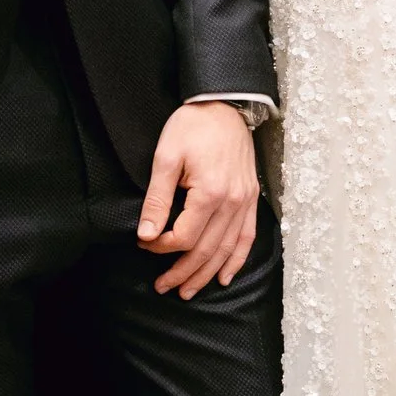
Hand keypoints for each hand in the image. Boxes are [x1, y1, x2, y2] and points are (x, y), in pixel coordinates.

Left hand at [138, 99, 259, 297]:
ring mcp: (245, 201)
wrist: (224, 104)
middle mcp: (233, 202)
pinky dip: (236, 259)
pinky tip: (224, 275)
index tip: (143, 244)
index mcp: (210, 192)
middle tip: (163, 287)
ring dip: (206, 273)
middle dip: (183, 272)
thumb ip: (157, 199)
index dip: (162, 247)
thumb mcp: (166, 157)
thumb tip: (147, 235)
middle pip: (206, 249)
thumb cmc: (192, 127)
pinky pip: (247, 237)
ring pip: (226, 249)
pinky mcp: (251, 198)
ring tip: (188, 291)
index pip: (185, 236)